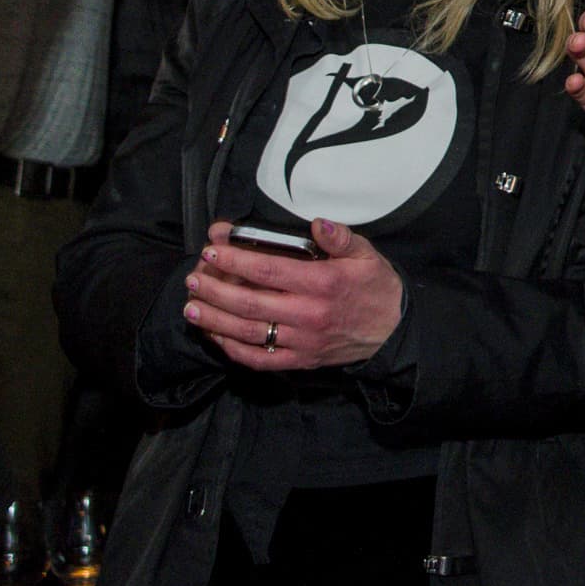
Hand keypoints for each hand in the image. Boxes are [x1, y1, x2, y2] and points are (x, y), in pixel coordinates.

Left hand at [182, 218, 402, 369]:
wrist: (394, 332)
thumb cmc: (376, 288)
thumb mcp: (366, 254)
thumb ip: (340, 238)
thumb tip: (317, 224)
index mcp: (323, 283)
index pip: (268, 269)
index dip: (235, 259)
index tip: (213, 248)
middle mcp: (308, 314)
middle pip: (249, 302)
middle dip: (214, 288)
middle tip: (194, 276)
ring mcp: (302, 341)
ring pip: (247, 332)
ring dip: (214, 320)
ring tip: (191, 307)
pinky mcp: (299, 361)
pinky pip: (259, 359)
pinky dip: (232, 349)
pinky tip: (215, 336)